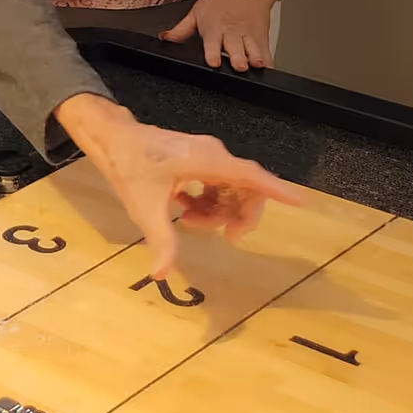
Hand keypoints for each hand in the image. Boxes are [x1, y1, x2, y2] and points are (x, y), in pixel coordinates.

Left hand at [56, 94, 296, 278]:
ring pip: (231, 187)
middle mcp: (213, 155)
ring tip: (190, 222)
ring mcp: (206, 155)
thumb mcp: (143, 207)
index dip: (276, 189)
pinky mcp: (198, 158)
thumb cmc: (129, 165)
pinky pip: (217, 183)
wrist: (112, 138)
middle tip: (225, 237)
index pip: (250, 175)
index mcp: (207, 161)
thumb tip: (161, 274)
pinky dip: (208, 201)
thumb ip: (160, 239)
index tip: (299, 202)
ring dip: (219, 211)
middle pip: (246, 187)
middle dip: (240, 215)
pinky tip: (185, 209)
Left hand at [160, 0, 277, 70]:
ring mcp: (249, 38)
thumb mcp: (197, 12)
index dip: (213, 56)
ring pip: (255, 53)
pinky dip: (267, 63)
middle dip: (238, 60)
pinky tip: (264, 67)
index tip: (214, 62)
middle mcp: (232, 35)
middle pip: (237, 52)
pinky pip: (267, 56)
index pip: (213, 46)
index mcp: (214, 30)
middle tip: (238, 65)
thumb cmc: (220, 0)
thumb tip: (165, 39)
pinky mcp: (262, 40)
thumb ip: (181, 30)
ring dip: (255, 60)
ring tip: (254, 64)